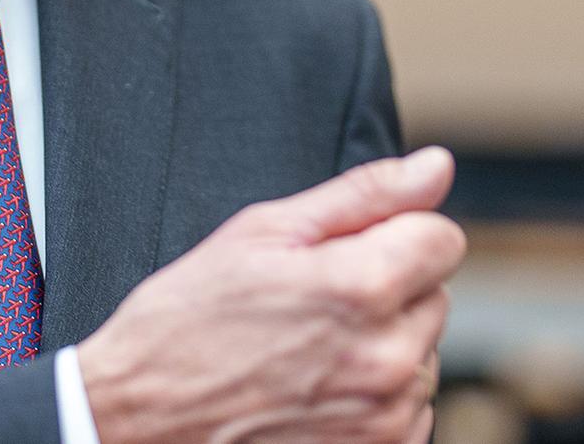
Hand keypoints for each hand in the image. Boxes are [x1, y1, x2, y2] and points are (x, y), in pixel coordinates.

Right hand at [74, 147, 465, 443]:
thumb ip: (365, 195)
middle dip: (386, 288)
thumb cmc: (186, 324)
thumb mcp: (264, 233)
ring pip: (423, 354)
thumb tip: (435, 166)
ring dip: (382, 345)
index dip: (393, 233)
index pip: (443, 238)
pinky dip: (375, 397)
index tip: (345, 250)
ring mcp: (387, 417)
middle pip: (434, 295)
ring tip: (305, 351)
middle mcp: (388, 358)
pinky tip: (315, 391)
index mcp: (363, 287)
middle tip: (309, 304)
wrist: (140, 418)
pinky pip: (411, 408)